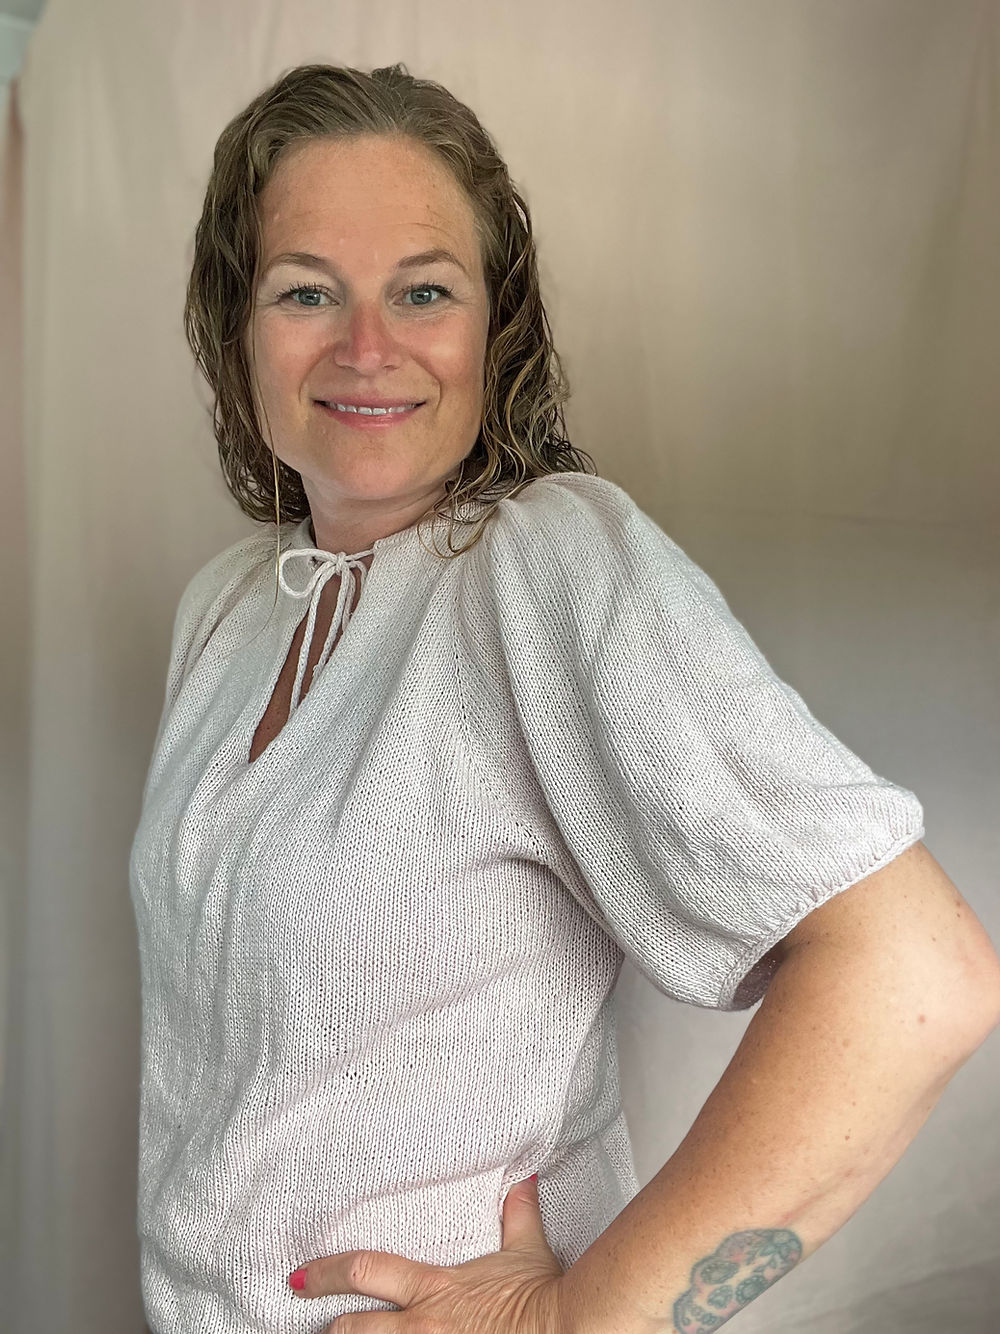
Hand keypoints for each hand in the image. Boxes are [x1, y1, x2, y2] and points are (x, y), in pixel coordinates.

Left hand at [287, 1173, 570, 1331]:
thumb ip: (517, 1214)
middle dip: (331, 1330)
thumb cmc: (543, 1297)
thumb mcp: (527, 1250)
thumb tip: (524, 1178)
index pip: (364, 1271)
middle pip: (351, 1330)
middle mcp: (420, 1326)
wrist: (565, 1330)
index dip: (325, 1274)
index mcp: (433, 1288)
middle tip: (319, 1328)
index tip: (297, 1277)